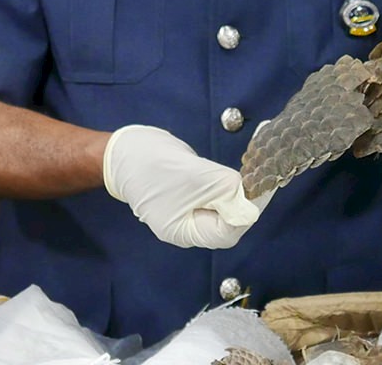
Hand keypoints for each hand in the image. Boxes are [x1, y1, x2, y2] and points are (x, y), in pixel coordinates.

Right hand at [104, 126, 271, 248]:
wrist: (122, 150)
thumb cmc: (152, 166)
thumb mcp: (193, 176)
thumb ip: (223, 189)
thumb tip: (249, 196)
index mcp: (184, 232)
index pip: (226, 232)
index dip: (245, 213)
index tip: (259, 190)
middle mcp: (188, 226)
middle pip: (227, 222)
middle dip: (244, 203)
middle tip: (259, 180)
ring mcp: (188, 210)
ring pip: (224, 207)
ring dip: (238, 193)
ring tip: (252, 175)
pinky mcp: (190, 194)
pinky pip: (216, 195)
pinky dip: (228, 185)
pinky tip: (237, 173)